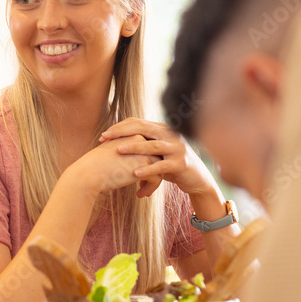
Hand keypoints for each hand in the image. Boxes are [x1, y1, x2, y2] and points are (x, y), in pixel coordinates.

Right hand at [65, 135, 160, 195]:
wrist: (89, 173)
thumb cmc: (95, 166)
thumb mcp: (111, 152)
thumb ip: (124, 152)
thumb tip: (131, 161)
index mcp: (131, 134)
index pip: (147, 148)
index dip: (146, 162)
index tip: (139, 174)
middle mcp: (140, 140)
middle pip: (156, 157)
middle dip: (152, 172)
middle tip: (145, 184)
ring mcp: (144, 152)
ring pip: (159, 168)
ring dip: (152, 182)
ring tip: (142, 191)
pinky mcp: (146, 166)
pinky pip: (156, 179)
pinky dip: (150, 188)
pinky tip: (139, 195)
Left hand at [100, 118, 219, 198]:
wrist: (197, 179)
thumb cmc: (171, 164)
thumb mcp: (157, 151)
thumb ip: (143, 142)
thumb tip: (117, 140)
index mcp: (163, 129)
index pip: (138, 122)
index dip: (120, 127)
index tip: (104, 135)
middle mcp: (171, 135)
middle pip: (143, 128)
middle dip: (122, 132)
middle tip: (105, 137)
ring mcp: (177, 148)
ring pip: (152, 145)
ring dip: (134, 147)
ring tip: (118, 151)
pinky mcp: (181, 164)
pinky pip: (162, 165)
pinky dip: (148, 169)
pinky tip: (135, 173)